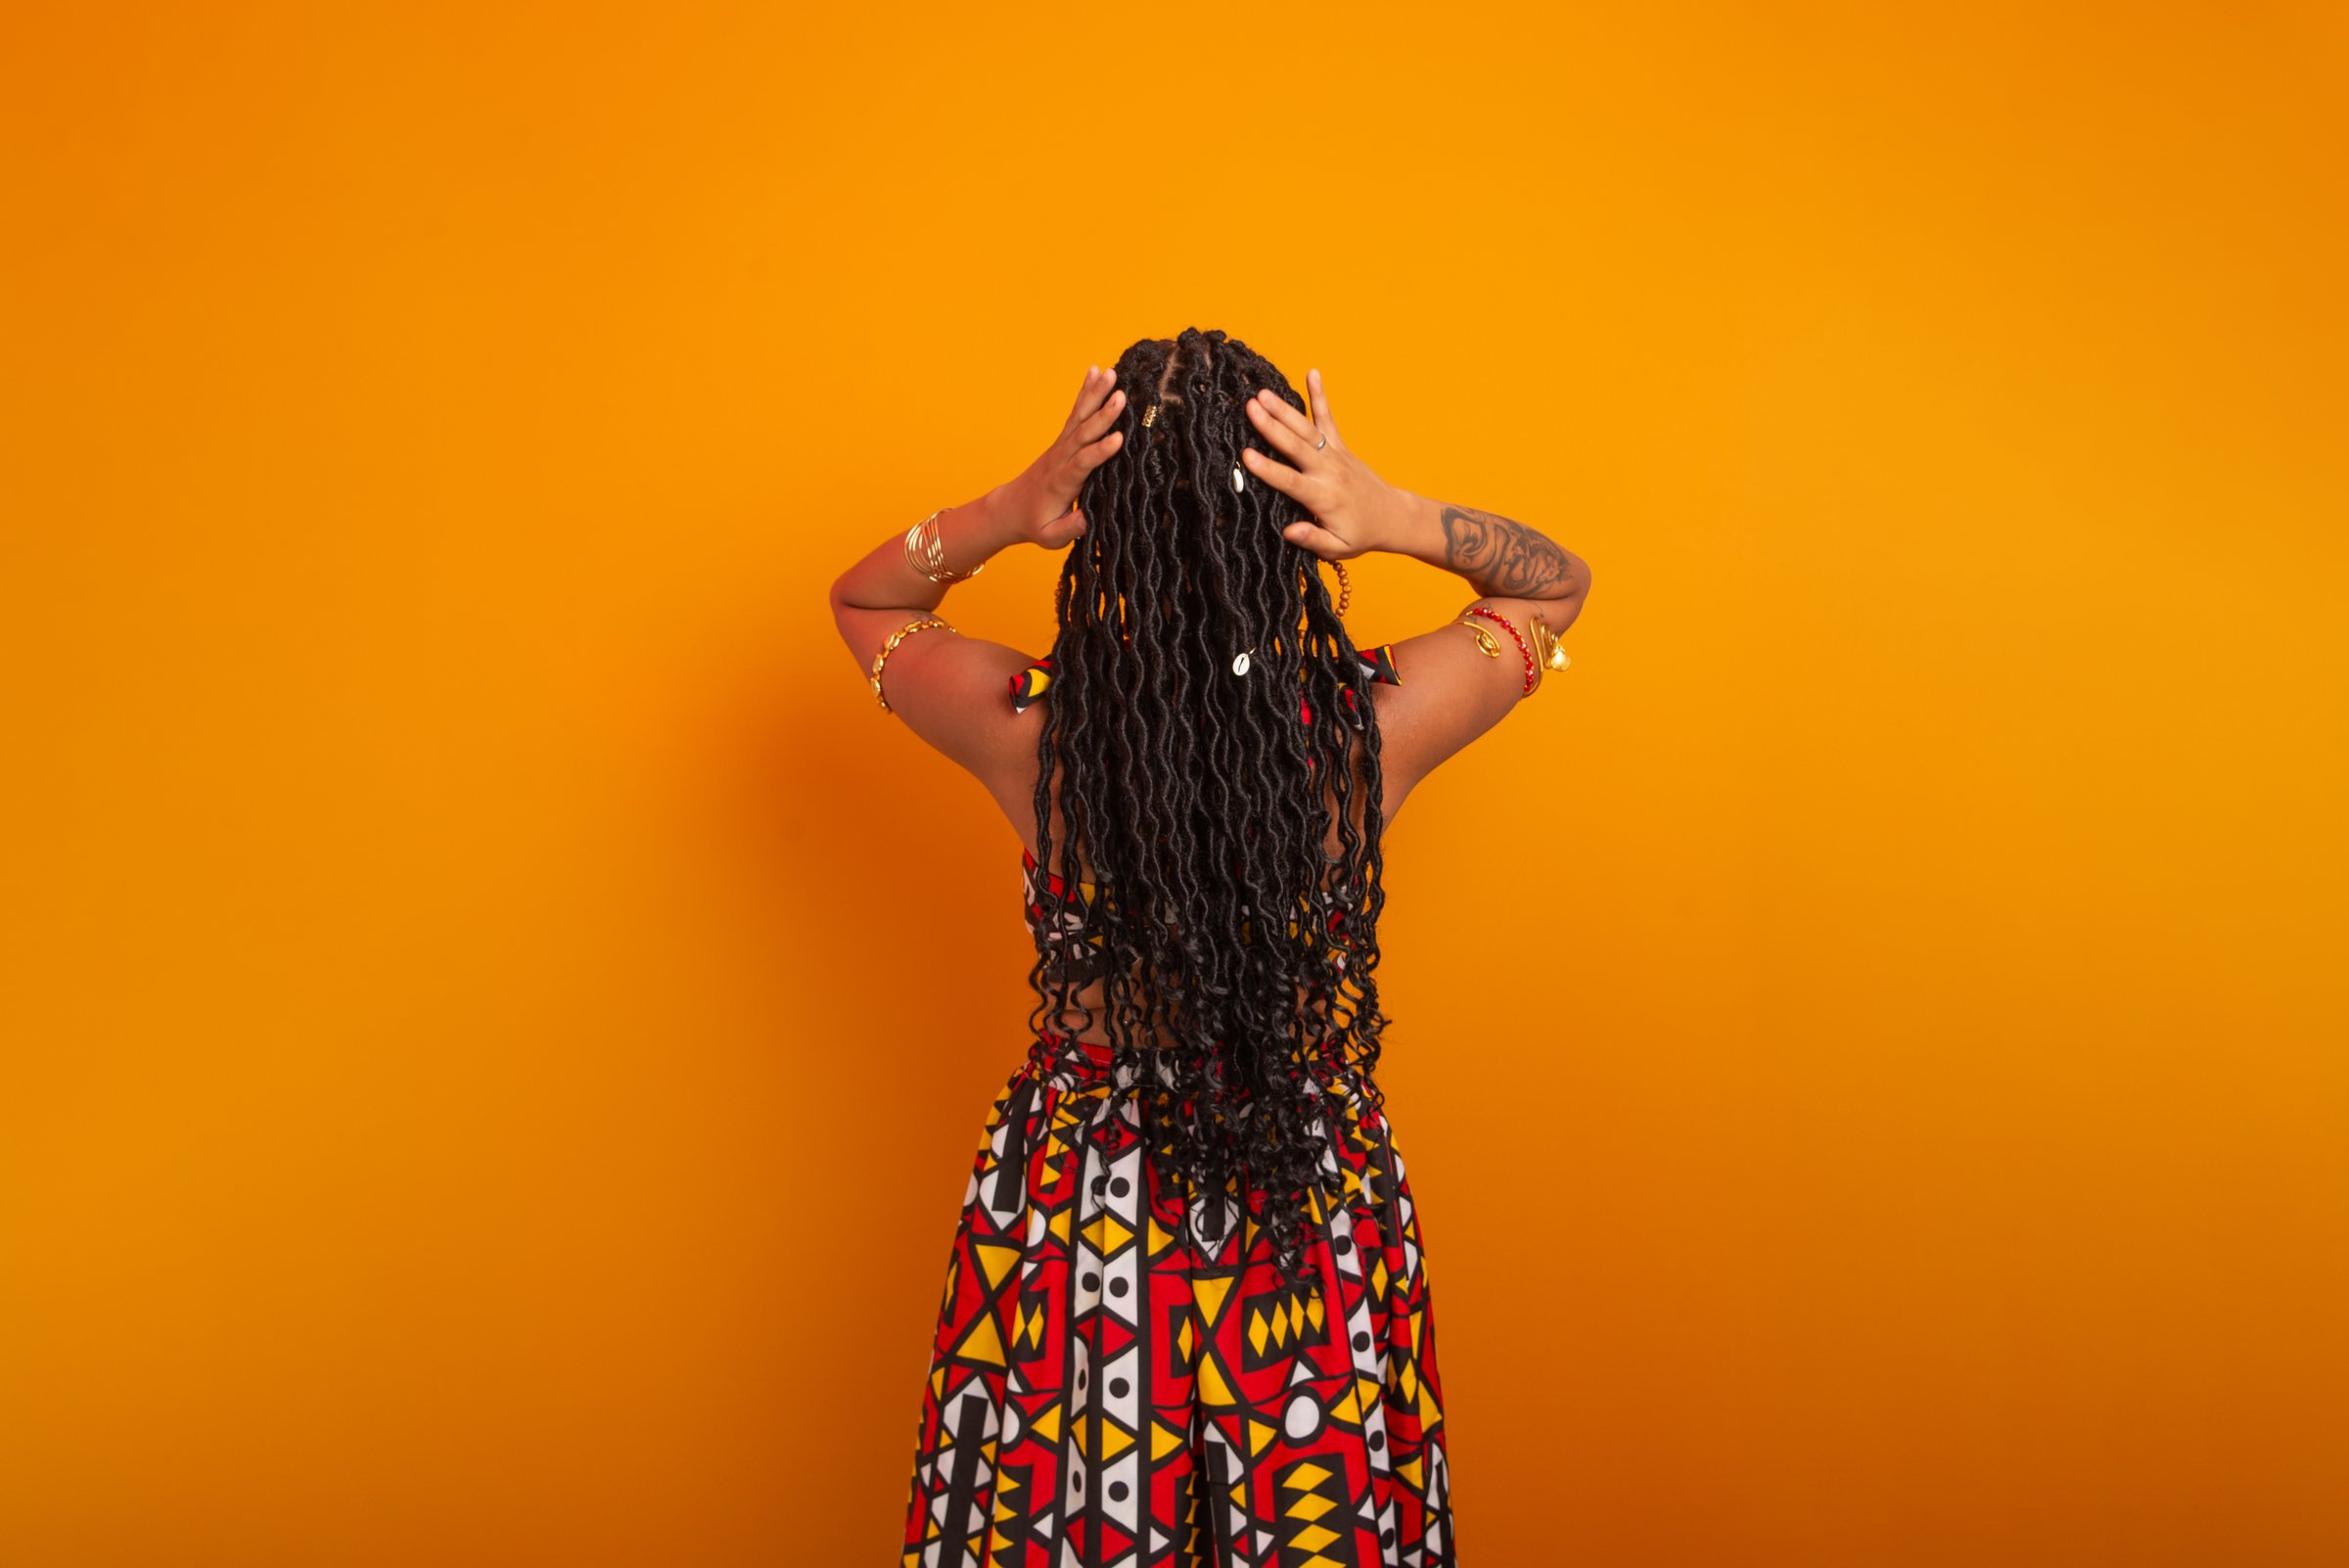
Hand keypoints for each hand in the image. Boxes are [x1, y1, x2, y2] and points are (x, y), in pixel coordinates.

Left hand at [1004, 365, 1126, 549]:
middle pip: (1082, 433)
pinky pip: (1076, 413)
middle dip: (1102, 415)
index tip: (1118, 439)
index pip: (1082, 464)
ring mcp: (1061, 446)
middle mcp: (1061, 459)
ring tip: (1110, 372)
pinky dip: (1086, 392)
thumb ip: (1069, 529)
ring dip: (1095, 394)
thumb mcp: (1050, 537)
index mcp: (1062, 483)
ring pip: (1079, 417)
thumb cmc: (1036, 524)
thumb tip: (1088, 520)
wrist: (1011, 508)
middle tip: (1120, 395)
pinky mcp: (1063, 439)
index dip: (1099, 452)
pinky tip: (1095, 371)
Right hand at [1240, 369, 1403, 559]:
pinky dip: (1320, 395)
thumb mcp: (1337, 548)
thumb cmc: (1360, 534)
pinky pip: (1328, 418)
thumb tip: (1289, 530)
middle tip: (1250, 407)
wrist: (1392, 517)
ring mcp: (1335, 455)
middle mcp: (1328, 472)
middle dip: (1273, 427)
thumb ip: (1313, 539)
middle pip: (1297, 446)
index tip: (1246, 455)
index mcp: (1323, 498)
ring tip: (1261, 393)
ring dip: (1285, 409)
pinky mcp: (1340, 446)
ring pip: (1307, 429)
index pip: (1292, 482)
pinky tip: (1312, 372)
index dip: (1269, 469)